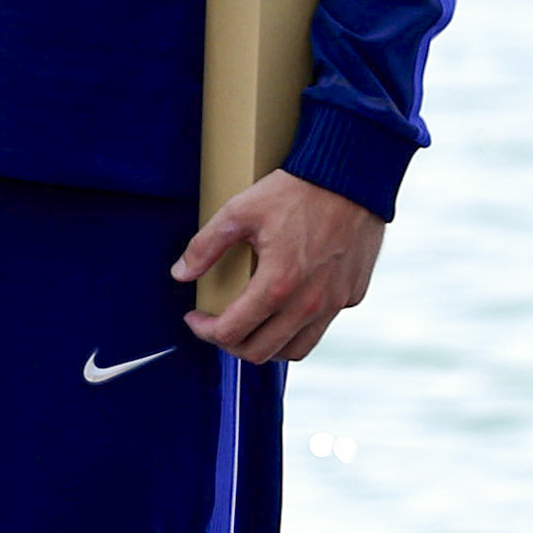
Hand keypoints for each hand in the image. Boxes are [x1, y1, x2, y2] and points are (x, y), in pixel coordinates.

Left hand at [174, 170, 384, 362]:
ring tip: (247, 324)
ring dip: (265, 345)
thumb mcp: (238, 212)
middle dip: (229, 344)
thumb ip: (205, 246)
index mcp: (278, 284)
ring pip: (295, 349)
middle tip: (215, 325)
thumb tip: (180, 274)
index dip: (204, 331)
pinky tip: (281, 305)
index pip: (232, 332)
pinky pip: (320, 327)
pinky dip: (295, 328)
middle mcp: (310, 303)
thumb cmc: (293, 192)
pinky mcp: (352, 296)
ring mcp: (335, 303)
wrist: (351, 180)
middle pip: (261, 352)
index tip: (194, 318)